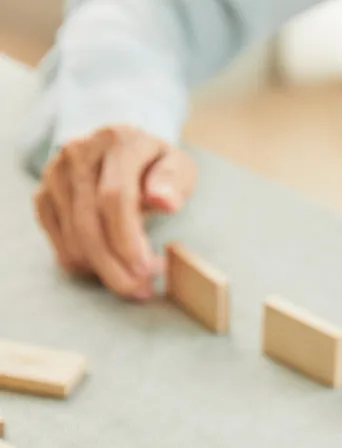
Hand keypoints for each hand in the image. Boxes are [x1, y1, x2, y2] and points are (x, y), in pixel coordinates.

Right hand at [34, 126, 196, 299]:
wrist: (120, 153)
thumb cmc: (155, 167)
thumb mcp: (177, 167)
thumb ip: (174, 182)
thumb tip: (165, 201)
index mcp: (117, 141)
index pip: (115, 198)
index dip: (128, 240)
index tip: (147, 270)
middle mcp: (78, 153)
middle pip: (89, 225)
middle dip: (116, 267)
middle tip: (142, 290)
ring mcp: (55, 175)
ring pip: (74, 242)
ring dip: (105, 271)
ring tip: (135, 279)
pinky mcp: (43, 197)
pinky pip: (62, 248)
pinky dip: (89, 268)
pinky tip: (112, 267)